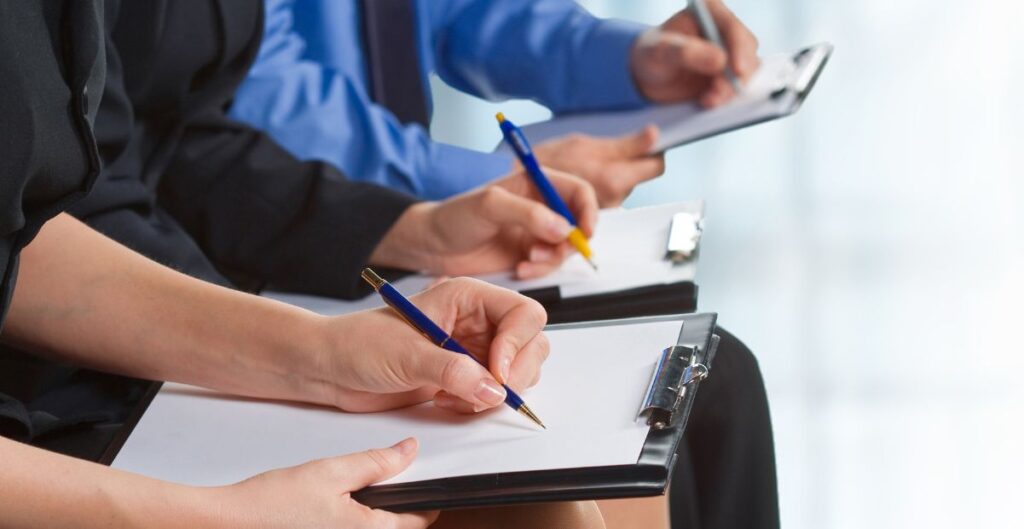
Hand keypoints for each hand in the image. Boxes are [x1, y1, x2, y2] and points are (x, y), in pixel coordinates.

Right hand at [212, 438, 436, 527]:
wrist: (226, 525)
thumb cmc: (270, 506)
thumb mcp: (330, 472)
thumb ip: (376, 462)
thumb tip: (408, 452)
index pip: (419, 519)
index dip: (426, 495)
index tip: (424, 478)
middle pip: (395, 528)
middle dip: (393, 504)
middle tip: (376, 480)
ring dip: (369, 513)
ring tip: (345, 494)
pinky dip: (349, 521)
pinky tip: (329, 508)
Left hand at [313, 277, 548, 412]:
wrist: (331, 367)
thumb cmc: (359, 344)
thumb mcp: (407, 355)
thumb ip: (453, 371)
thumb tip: (493, 389)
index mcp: (467, 296)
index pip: (524, 313)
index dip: (517, 344)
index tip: (495, 372)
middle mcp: (477, 320)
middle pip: (530, 342)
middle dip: (514, 373)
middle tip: (486, 394)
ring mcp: (474, 348)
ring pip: (519, 370)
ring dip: (496, 392)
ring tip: (457, 396)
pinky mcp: (466, 375)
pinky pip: (495, 392)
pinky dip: (480, 404)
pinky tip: (448, 401)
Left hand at [370, 169, 597, 278]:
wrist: (432, 246)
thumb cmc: (454, 217)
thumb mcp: (489, 206)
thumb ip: (527, 213)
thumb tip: (562, 227)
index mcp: (535, 183)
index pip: (578, 191)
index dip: (588, 211)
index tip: (584, 232)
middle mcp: (539, 206)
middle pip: (578, 222)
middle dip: (569, 241)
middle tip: (548, 251)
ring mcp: (535, 232)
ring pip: (565, 247)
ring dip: (552, 258)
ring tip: (527, 260)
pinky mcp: (528, 254)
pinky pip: (549, 265)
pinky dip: (541, 270)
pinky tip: (521, 270)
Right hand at [530, 126, 663, 206]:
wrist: (519, 188)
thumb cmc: (548, 162)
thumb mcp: (585, 144)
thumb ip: (625, 145)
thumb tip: (654, 135)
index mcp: (614, 178)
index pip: (655, 166)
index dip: (652, 153)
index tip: (643, 146)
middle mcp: (614, 200)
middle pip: (638, 180)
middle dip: (626, 169)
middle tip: (602, 158)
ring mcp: (605, 211)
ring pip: (623, 189)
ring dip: (612, 180)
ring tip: (588, 171)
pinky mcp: (598, 217)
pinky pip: (608, 201)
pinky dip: (600, 192)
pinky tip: (585, 183)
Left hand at [630, 0, 759, 106]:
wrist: (647, 75)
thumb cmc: (651, 55)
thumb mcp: (660, 52)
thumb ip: (686, 53)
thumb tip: (720, 60)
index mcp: (709, 12)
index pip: (732, 28)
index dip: (739, 49)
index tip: (737, 71)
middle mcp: (724, 29)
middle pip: (746, 50)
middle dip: (736, 74)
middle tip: (718, 92)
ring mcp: (729, 51)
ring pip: (745, 70)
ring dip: (730, 89)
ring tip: (708, 99)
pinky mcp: (728, 73)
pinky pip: (737, 86)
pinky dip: (725, 96)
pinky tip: (707, 101)